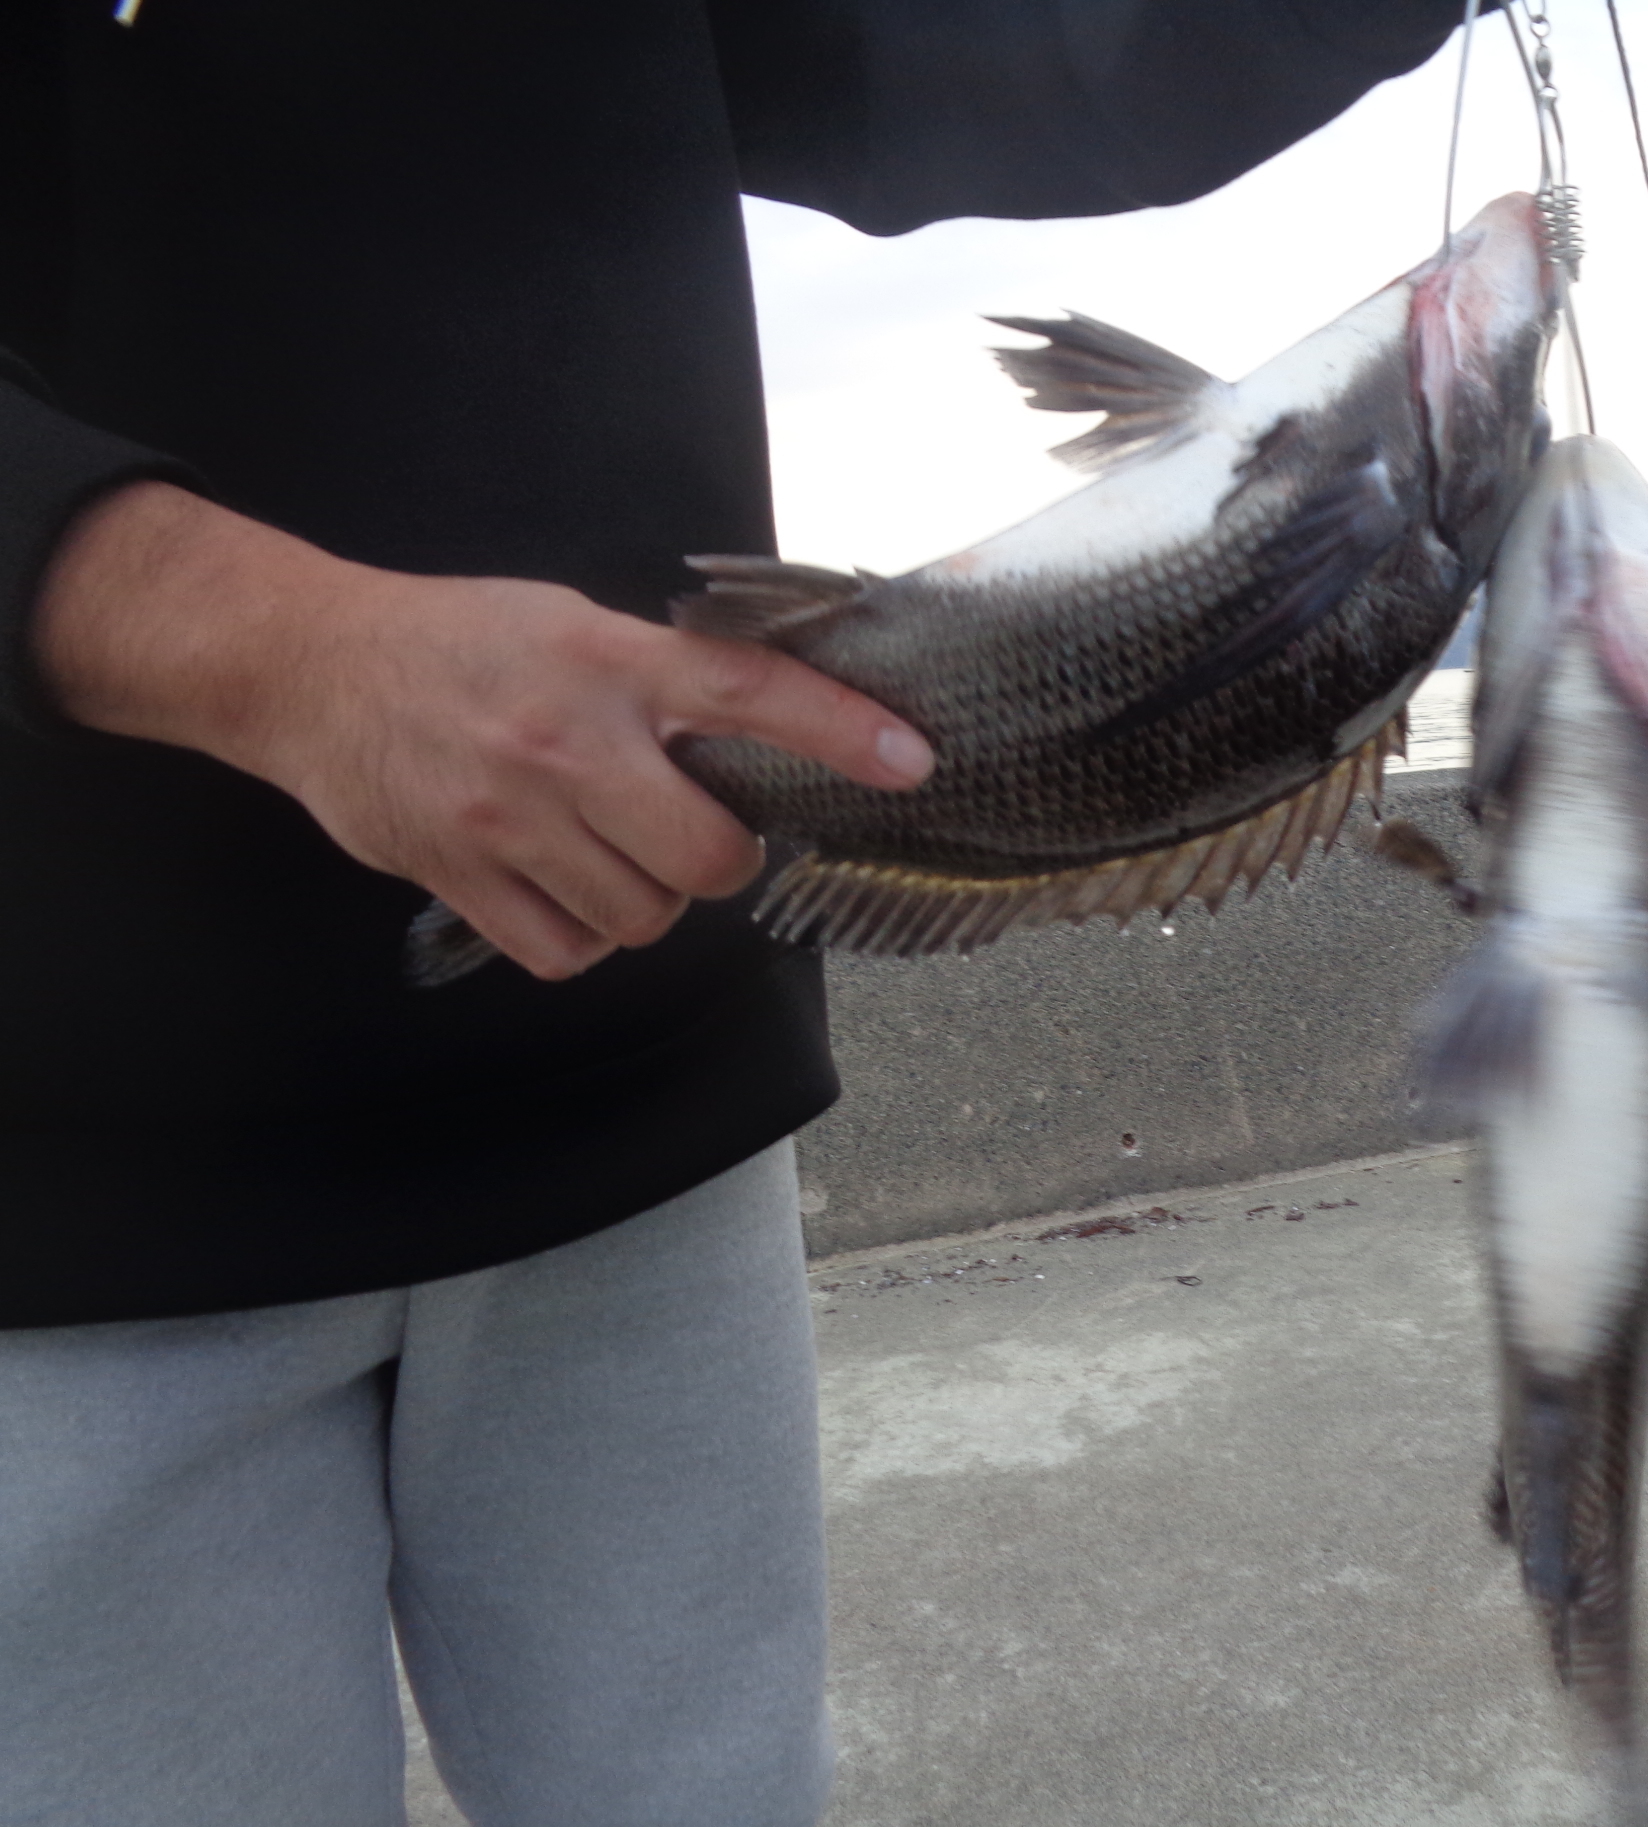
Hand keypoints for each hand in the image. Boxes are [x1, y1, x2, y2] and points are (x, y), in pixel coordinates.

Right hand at [32, 481, 931, 979]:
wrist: (310, 668)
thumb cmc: (462, 642)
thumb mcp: (575, 626)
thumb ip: (663, 681)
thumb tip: (766, 735)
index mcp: (608, 661)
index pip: (748, 690)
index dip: (839, 730)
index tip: (909, 760)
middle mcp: (566, 741)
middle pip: (708, 857)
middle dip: (719, 860)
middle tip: (692, 834)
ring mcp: (509, 818)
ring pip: (643, 917)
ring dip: (648, 901)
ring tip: (611, 853)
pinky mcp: (460, 875)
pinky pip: (568, 952)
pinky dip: (584, 939)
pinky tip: (566, 890)